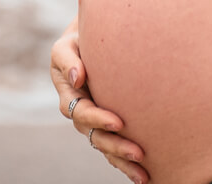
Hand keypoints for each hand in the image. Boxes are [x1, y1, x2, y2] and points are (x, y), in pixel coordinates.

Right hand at [51, 16, 148, 182]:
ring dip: (123, 161)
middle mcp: (80, 112)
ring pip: (106, 147)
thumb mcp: (66, 45)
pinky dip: (126, 163)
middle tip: (139, 152)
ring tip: (144, 174)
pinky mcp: (107, 125)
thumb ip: (68, 60)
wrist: (92, 40)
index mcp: (68, 94)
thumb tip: (78, 78)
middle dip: (116, 146)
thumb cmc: (79, 40)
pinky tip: (145, 176)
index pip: (80, 112)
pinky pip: (114, 149)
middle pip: (95, 136)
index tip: (119, 122)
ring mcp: (94, 121)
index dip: (97, 119)